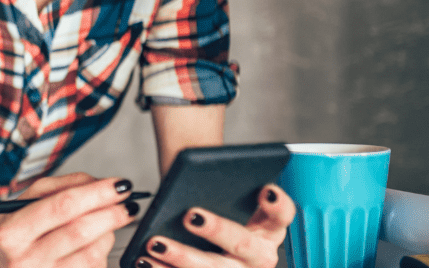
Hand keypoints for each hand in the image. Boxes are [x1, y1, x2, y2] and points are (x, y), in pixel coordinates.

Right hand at [0, 173, 140, 267]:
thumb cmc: (14, 225)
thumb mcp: (30, 197)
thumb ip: (66, 186)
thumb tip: (105, 185)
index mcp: (13, 232)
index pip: (63, 207)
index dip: (97, 194)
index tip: (121, 184)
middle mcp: (24, 261)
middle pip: (81, 233)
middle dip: (111, 214)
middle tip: (129, 203)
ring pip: (92, 255)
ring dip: (108, 235)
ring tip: (106, 223)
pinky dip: (101, 253)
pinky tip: (93, 243)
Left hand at [133, 184, 294, 267]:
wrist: (212, 245)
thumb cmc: (219, 214)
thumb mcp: (226, 203)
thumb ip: (220, 189)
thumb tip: (193, 169)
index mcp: (269, 230)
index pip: (283, 215)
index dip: (277, 204)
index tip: (265, 188)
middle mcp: (260, 256)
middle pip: (242, 243)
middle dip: (216, 229)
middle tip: (190, 215)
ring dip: (182, 257)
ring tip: (156, 243)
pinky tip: (145, 260)